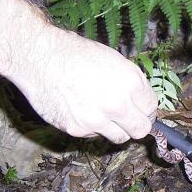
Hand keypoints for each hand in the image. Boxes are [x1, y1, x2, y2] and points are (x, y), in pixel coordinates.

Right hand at [13, 28, 156, 143]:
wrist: (40, 57)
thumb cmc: (76, 53)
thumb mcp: (114, 60)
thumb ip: (132, 84)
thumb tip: (142, 103)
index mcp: (131, 82)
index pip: (151, 108)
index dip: (145, 109)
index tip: (139, 109)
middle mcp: (117, 105)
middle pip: (141, 130)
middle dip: (137, 125)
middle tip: (128, 119)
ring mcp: (97, 120)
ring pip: (120, 138)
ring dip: (116, 129)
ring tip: (102, 113)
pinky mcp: (78, 129)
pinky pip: (94, 135)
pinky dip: (92, 127)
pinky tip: (81, 110)